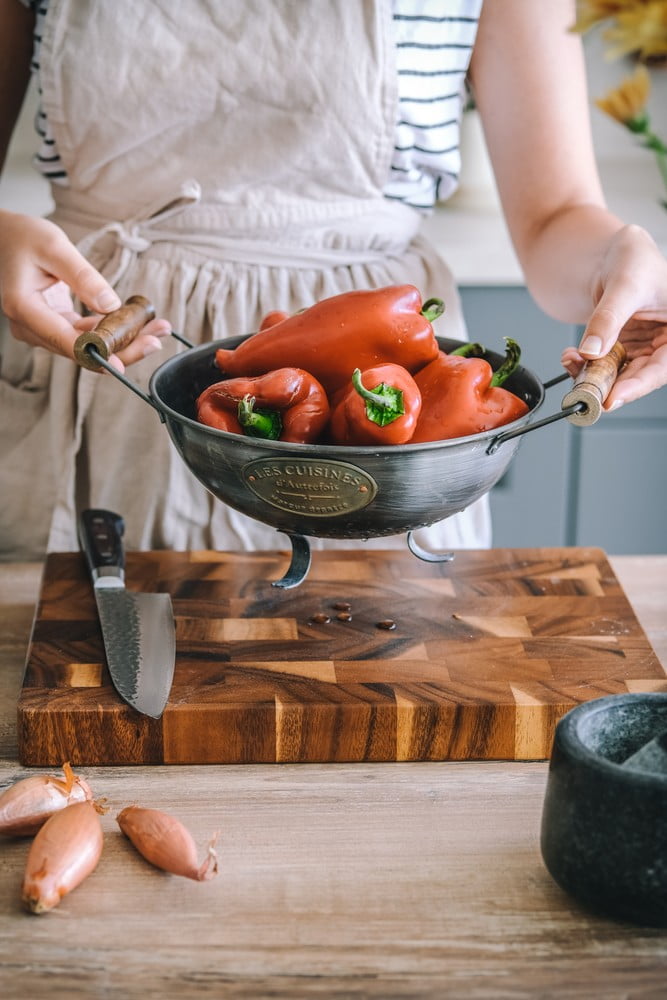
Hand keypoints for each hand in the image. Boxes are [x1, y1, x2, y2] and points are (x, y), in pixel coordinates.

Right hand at [0, 211, 169, 371]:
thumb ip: (82, 276)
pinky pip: (85, 334)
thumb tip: (110, 304)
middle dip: (122, 347)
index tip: (123, 362)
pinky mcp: (54, 325)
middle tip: (155, 339)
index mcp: (24, 308)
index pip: (65, 341)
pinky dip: (111, 330)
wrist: (4, 238)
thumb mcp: (53, 246)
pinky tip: (137, 324)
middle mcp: (31, 326)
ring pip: (87, 345)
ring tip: (156, 328)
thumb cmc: (22, 237)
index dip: (96, 354)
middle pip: (81, 350)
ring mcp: (42, 328)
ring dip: (122, 340)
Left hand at [561, 225, 666, 410]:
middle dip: (609, 385)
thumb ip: (608, 319)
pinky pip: (603, 364)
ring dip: (593, 375)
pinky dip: (585, 365)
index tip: (612, 398)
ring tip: (572, 363)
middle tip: (584, 394)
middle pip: (639, 376)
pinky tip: (570, 357)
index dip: (638, 386)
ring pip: (619, 374)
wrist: (613, 252)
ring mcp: (642, 348)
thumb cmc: (632, 257)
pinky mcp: (622, 348)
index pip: (661, 368)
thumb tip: (590, 351)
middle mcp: (663, 343)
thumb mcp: (624, 285)